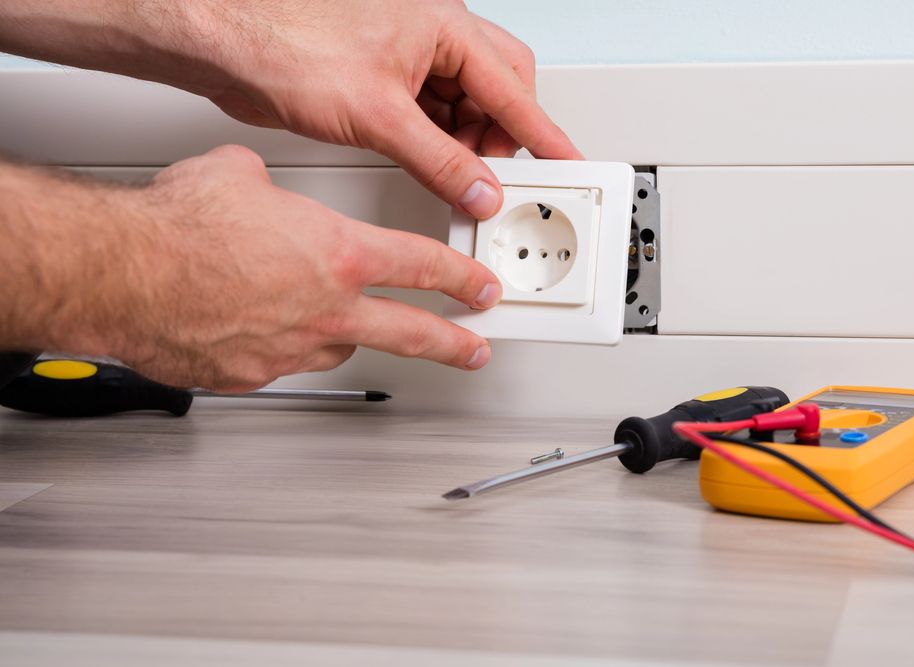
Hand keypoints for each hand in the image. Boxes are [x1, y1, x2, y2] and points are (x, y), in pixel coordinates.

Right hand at [116, 146, 499, 390]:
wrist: (124, 273)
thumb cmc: (178, 227)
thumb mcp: (240, 177)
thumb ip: (270, 190)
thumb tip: (261, 190)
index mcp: (339, 255)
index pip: (423, 268)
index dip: (462, 279)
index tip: (480, 288)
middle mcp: (326, 310)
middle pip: (412, 334)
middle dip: (453, 343)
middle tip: (474, 348)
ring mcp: (292, 349)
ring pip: (336, 347)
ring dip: (338, 334)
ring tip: (321, 318)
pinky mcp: (254, 375)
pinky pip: (279, 363)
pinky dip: (274, 347)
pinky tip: (251, 327)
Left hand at [172, 0, 583, 217]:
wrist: (224, 42)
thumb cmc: (285, 44)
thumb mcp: (378, 115)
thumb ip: (439, 160)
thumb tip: (479, 188)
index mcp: (444, 28)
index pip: (514, 90)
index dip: (545, 134)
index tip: (569, 164)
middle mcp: (432, 38)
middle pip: (499, 91)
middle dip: (502, 138)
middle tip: (497, 176)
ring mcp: (408, 58)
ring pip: (465, 107)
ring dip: (467, 146)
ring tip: (459, 179)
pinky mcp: (383, 81)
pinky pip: (432, 116)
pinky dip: (439, 146)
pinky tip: (433, 168)